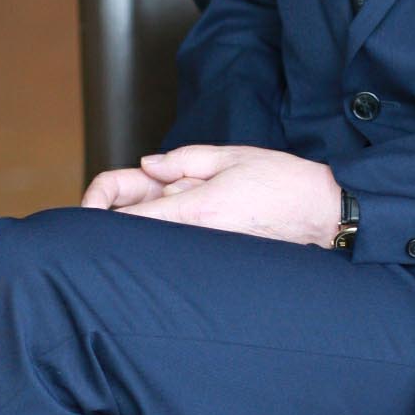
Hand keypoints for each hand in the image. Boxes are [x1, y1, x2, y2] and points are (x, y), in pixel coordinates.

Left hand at [80, 144, 340, 245]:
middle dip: (122, 211)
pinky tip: (191, 213)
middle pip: (138, 231)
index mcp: (194, 210)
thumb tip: (148, 166)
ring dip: (151, 220)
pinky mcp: (217, 258)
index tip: (91, 203)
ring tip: (170, 201)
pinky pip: (181, 243)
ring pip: (159, 237)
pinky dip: (173, 229)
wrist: (323, 216)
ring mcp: (206, 251)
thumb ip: (183, 161)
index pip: (128, 220)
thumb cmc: (284, 183)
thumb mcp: (230, 156)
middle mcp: (196, 237)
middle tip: (117, 200)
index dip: (100, 209)